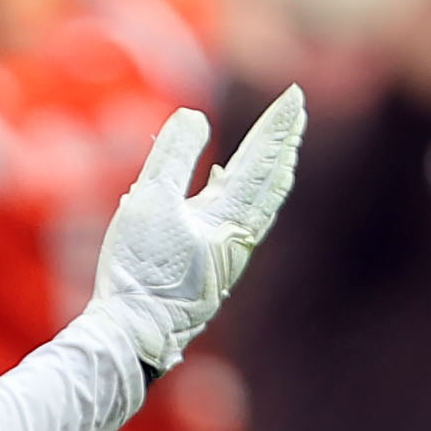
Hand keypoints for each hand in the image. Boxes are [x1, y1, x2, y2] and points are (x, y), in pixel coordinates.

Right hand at [91, 89, 304, 372]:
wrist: (133, 335)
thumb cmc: (140, 272)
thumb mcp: (149, 203)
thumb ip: (174, 156)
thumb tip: (196, 116)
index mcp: (230, 219)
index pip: (261, 161)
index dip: (277, 127)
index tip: (294, 96)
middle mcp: (238, 238)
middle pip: (272, 183)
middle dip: (284, 146)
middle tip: (297, 114)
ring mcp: (226, 256)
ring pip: (261, 205)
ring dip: (270, 173)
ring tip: (278, 151)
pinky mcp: (209, 269)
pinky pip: (240, 221)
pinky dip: (244, 196)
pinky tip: (226, 191)